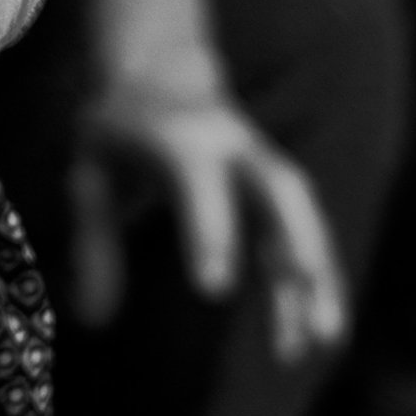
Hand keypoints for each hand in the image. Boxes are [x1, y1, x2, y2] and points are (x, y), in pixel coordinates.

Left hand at [66, 82, 346, 362]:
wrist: (161, 72)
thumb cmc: (119, 131)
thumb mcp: (91, 176)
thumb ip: (94, 244)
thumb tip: (96, 324)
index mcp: (181, 137)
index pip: (201, 182)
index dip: (210, 231)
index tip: (214, 291)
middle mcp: (235, 146)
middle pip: (279, 192)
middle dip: (297, 249)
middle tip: (303, 316)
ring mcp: (263, 163)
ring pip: (302, 217)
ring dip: (319, 275)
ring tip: (325, 342)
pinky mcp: (275, 185)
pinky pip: (305, 230)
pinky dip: (320, 276)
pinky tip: (325, 333)